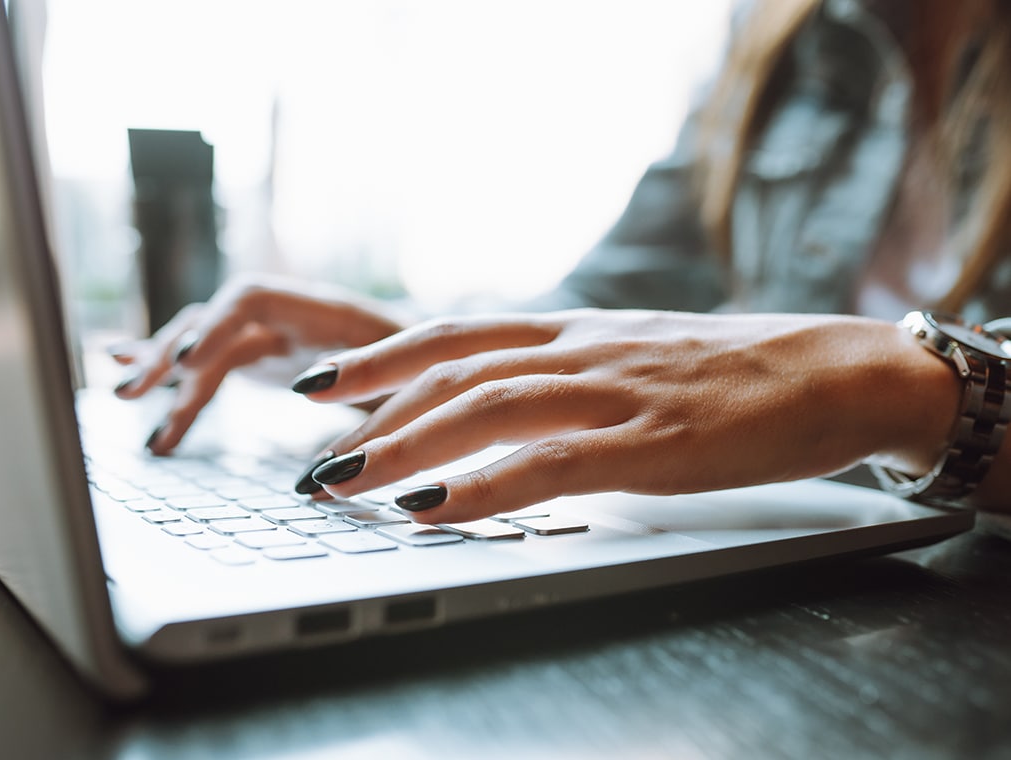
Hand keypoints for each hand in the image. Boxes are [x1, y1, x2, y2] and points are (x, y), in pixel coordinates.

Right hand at [110, 273, 411, 452]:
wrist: (444, 358)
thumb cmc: (435, 365)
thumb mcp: (409, 377)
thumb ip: (369, 392)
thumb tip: (316, 432)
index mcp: (329, 310)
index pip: (253, 299)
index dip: (215, 328)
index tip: (183, 366)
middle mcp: (295, 314)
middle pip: (218, 320)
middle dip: (172, 352)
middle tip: (133, 389)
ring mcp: (280, 333)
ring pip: (210, 345)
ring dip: (167, 371)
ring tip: (125, 394)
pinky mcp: (274, 357)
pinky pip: (218, 364)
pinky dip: (183, 380)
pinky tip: (140, 383)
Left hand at [294, 309, 961, 522]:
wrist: (835, 372)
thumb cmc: (738, 373)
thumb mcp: (638, 358)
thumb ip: (574, 375)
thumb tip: (511, 404)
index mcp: (579, 332)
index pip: (458, 335)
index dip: (381, 357)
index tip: (323, 383)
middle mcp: (584, 351)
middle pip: (453, 368)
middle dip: (369, 409)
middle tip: (310, 448)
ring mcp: (617, 394)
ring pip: (486, 408)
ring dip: (404, 446)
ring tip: (344, 480)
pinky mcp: (655, 446)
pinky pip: (550, 464)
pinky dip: (483, 486)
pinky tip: (434, 509)